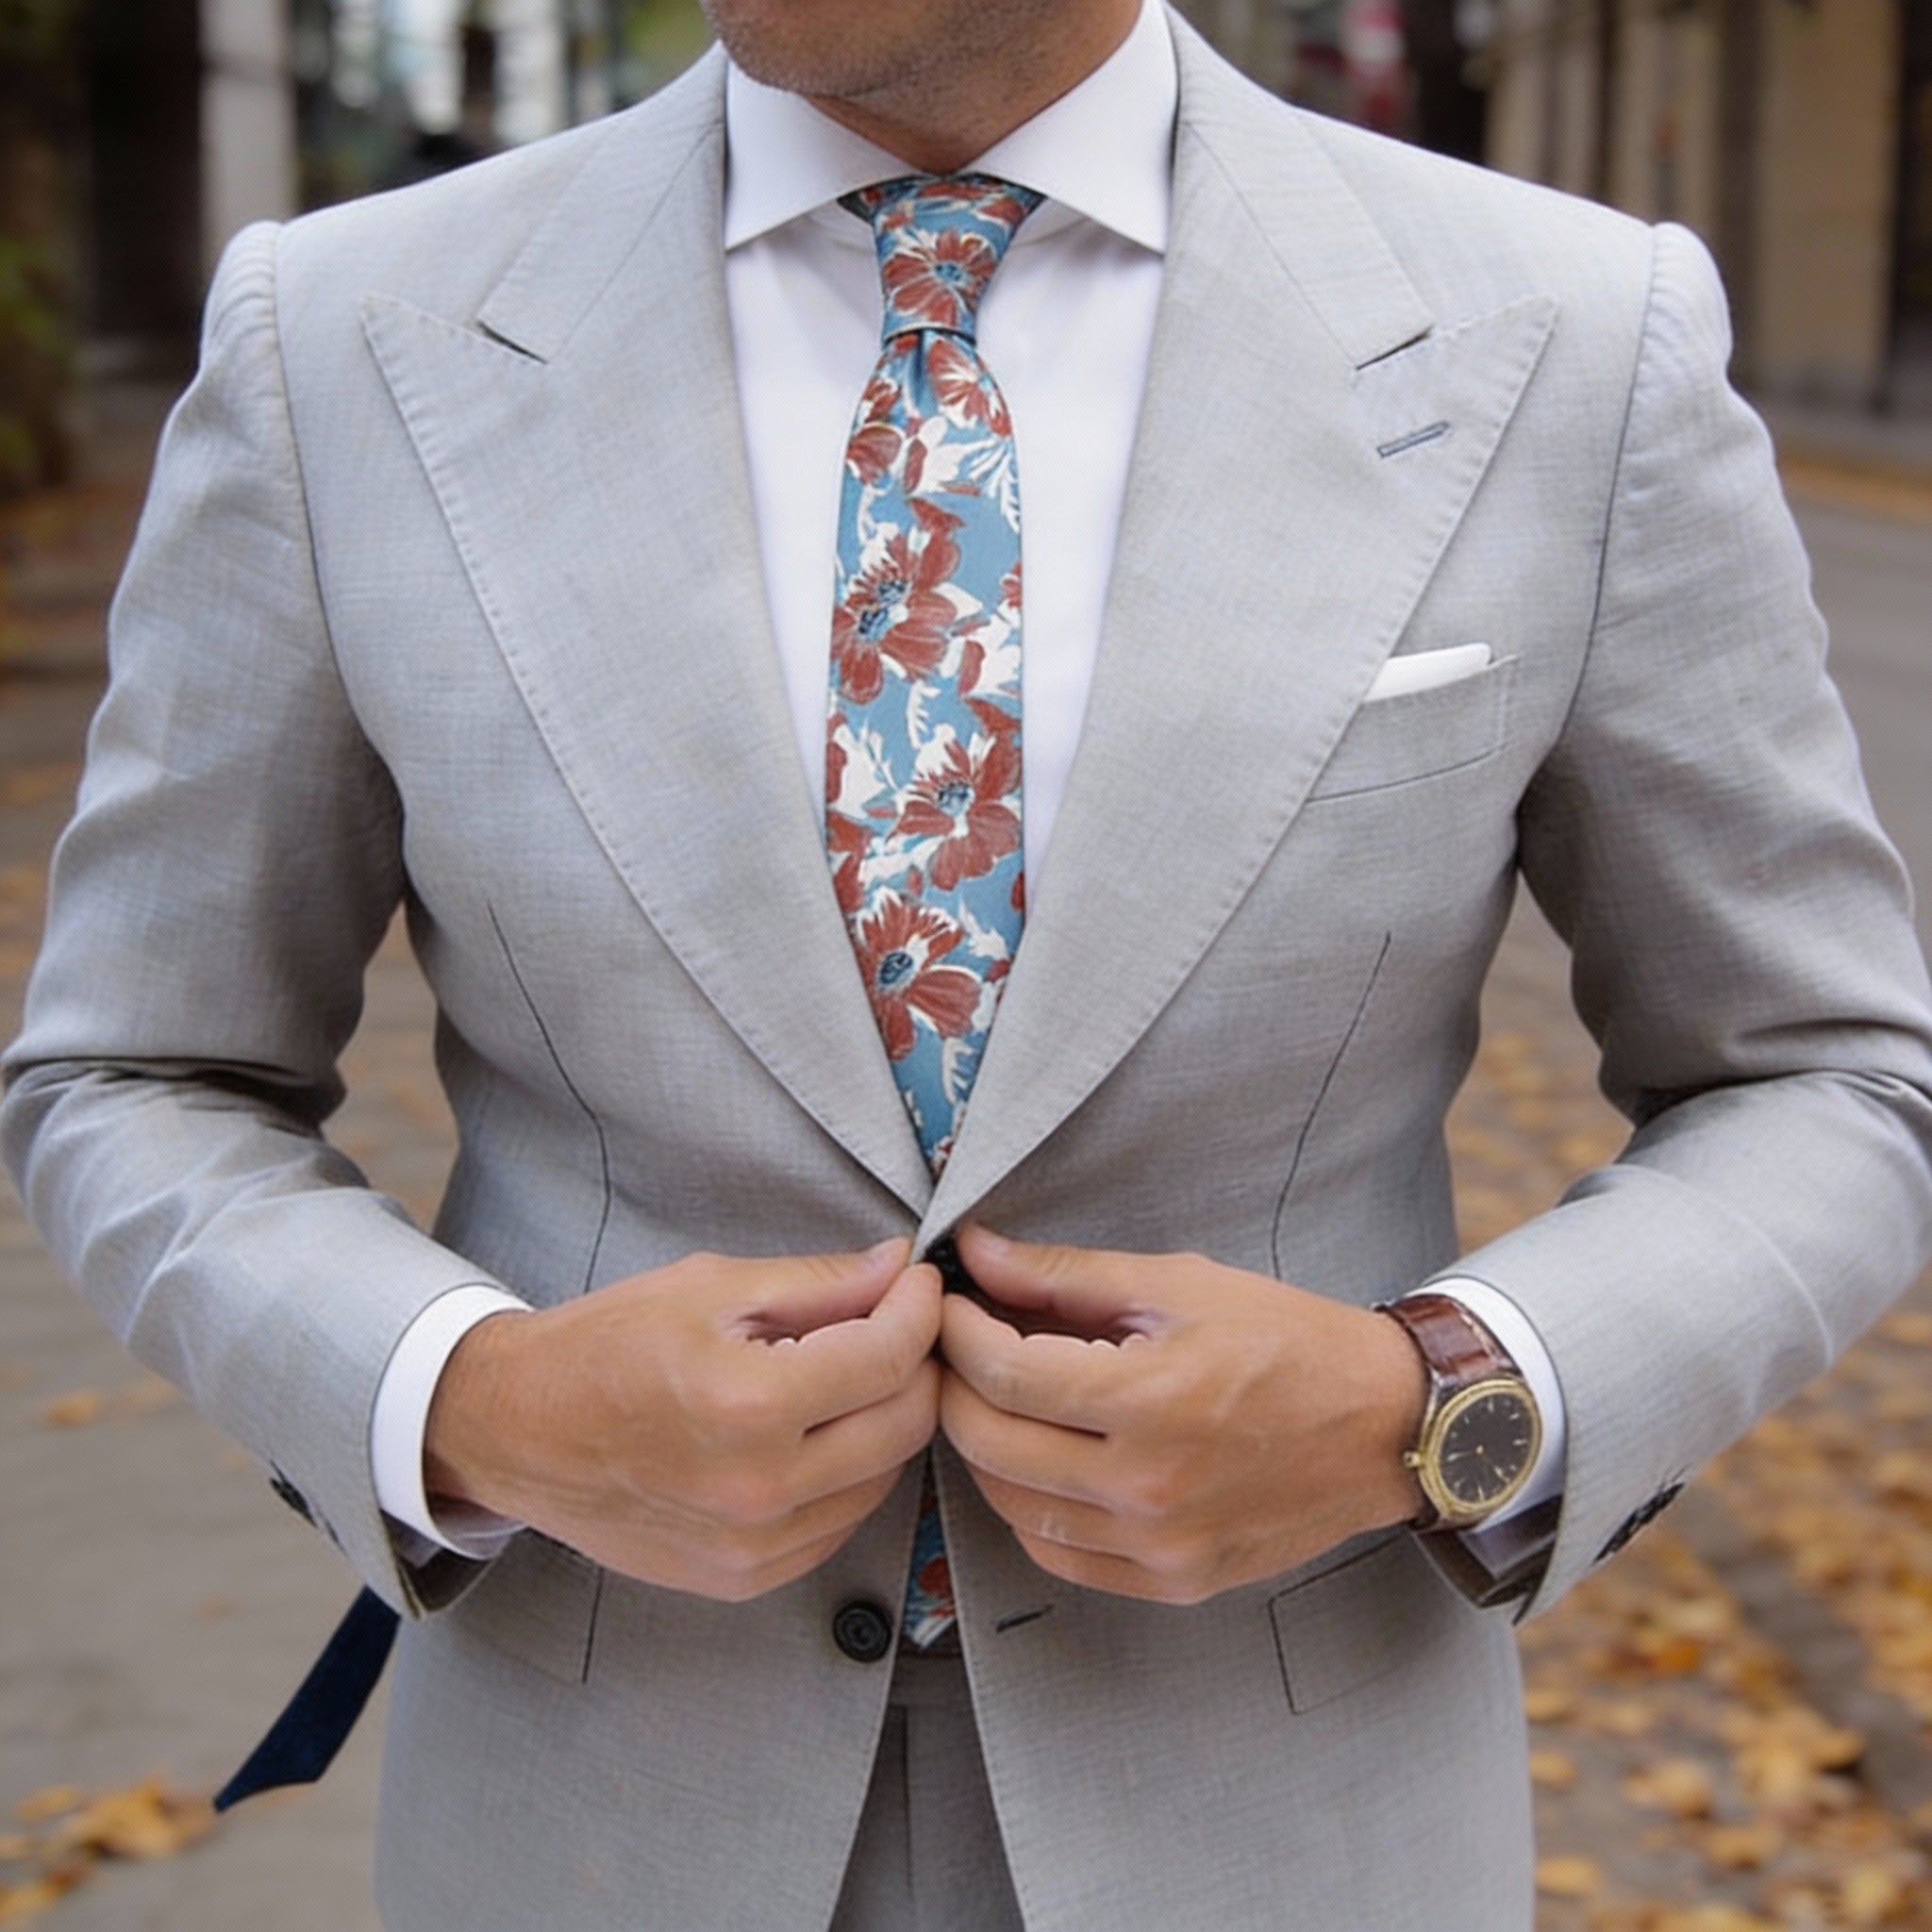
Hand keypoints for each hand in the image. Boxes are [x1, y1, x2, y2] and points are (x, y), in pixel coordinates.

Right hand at [424, 1239, 940, 1599]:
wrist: (518, 1429)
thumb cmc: (603, 1346)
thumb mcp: (709, 1287)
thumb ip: (818, 1283)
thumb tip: (898, 1269)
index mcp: (748, 1405)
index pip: (889, 1357)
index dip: (920, 1308)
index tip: (917, 1282)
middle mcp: (758, 1489)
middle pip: (904, 1423)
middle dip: (916, 1362)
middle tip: (894, 1322)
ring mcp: (752, 1546)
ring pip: (884, 1478)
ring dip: (886, 1419)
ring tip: (848, 1373)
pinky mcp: (744, 1577)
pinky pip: (840, 1523)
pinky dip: (849, 1472)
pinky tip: (815, 1431)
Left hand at [938, 1226, 1426, 1604]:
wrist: (1385, 1425)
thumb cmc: (1290, 1342)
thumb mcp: (1179, 1284)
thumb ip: (1065, 1275)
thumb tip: (977, 1254)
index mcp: (1151, 1399)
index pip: (1002, 1374)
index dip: (956, 1332)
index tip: (949, 1304)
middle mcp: (1149, 1486)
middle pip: (990, 1444)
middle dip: (955, 1386)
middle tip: (960, 1347)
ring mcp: (1160, 1547)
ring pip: (1011, 1507)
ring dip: (986, 1448)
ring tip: (1001, 1398)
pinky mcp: (1173, 1582)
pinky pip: (1058, 1556)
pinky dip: (1029, 1508)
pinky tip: (1043, 1460)